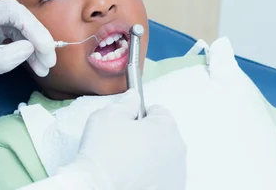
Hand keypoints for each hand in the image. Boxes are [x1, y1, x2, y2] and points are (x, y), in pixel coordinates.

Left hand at [0, 0, 55, 101]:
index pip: (12, 11)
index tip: (45, 50)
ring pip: (17, 26)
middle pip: (18, 17)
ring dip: (33, 46)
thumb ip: (2, 59)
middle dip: (37, 38)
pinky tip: (32, 63)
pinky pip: (10, 35)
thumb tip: (30, 49)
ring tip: (43, 67)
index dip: (34, 28)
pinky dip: (23, 49)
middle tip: (49, 62)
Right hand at [60, 90, 186, 189]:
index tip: (127, 122)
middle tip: (123, 142)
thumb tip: (134, 96)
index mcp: (166, 128)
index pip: (158, 111)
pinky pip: (162, 176)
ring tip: (126, 161)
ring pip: (164, 156)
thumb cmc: (102, 151)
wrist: (97, 188)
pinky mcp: (171, 189)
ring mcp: (176, 174)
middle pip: (163, 134)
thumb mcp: (108, 115)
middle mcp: (178, 151)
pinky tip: (133, 176)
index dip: (140, 114)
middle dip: (147, 135)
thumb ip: (126, 102)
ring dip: (150, 155)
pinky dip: (151, 174)